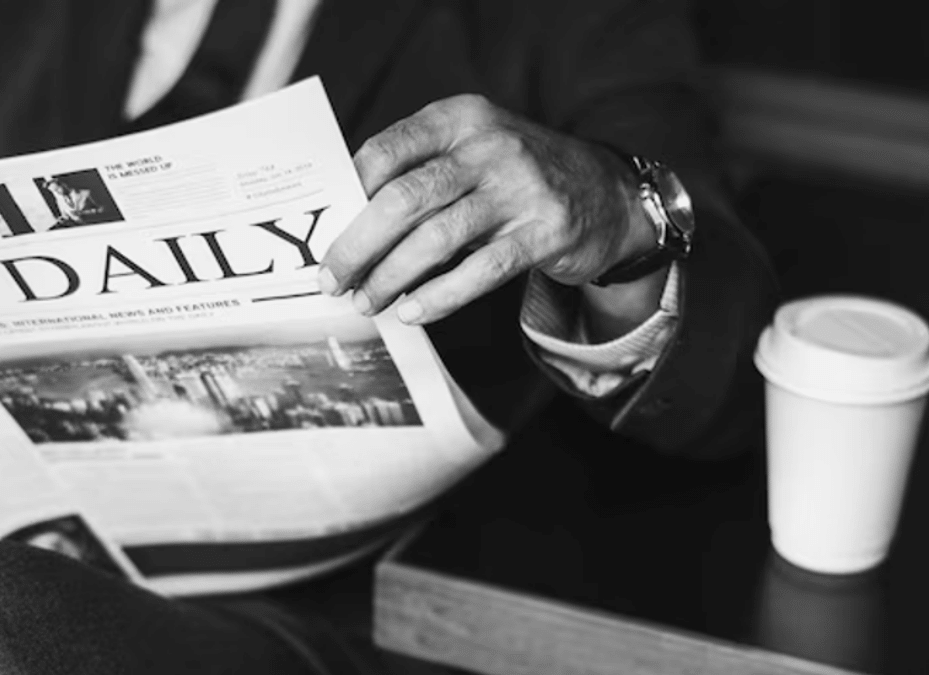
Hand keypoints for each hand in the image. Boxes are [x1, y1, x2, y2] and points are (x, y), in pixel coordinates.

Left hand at [318, 94, 656, 326]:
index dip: (346, 193)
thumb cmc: (516, 178)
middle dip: (357, 245)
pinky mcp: (543, 232)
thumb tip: (344, 224)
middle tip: (332, 279)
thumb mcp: (470, 152)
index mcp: (459, 118)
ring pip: (436, 239)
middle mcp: (488, 146)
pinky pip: (480, 271)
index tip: (320, 233)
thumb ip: (418, 173)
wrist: (607, 193)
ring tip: (366, 302)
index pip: (386, 150)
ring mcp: (519, 189)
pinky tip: (412, 312)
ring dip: (390, 277)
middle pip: (403, 199)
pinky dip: (439, 296)